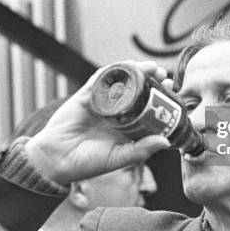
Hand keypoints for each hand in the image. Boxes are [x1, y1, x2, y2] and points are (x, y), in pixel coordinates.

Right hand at [25, 61, 170, 184]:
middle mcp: (114, 112)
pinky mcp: (85, 95)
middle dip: (150, 80)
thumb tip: (165, 142)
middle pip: (136, 90)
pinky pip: (100, 79)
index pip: (146, 107)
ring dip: (135, 71)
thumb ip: (141, 150)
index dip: (159, 98)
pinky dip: (113, 71)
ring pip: (120, 81)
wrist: (56, 160)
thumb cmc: (87, 163)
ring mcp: (100, 102)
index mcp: (125, 127)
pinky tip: (125, 67)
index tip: (172, 91)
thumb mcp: (119, 158)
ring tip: (149, 67)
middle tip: (163, 75)